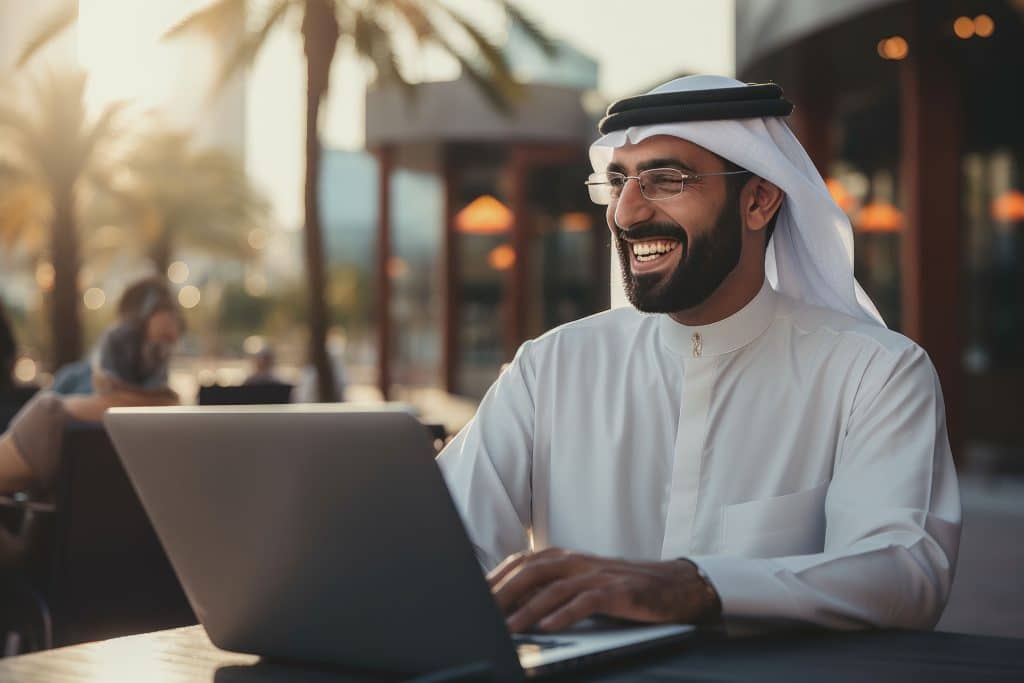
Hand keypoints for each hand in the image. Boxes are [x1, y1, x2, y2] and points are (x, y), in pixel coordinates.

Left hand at [487, 548, 720, 632]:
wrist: (674, 585)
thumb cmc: (625, 587)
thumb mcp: (586, 582)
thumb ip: (556, 586)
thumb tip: (518, 603)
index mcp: (568, 557)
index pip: (524, 562)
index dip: (498, 577)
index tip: (476, 594)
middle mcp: (579, 561)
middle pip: (532, 571)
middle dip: (504, 592)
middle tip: (483, 612)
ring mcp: (598, 575)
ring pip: (554, 588)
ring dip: (527, 609)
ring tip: (508, 628)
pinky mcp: (617, 592)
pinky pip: (585, 602)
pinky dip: (564, 614)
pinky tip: (548, 627)